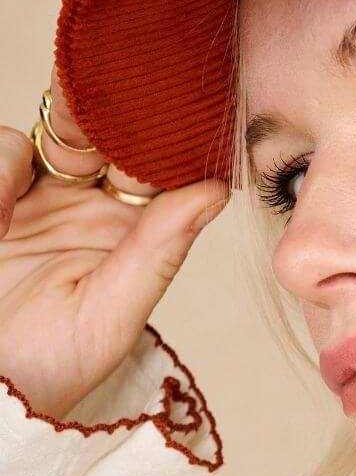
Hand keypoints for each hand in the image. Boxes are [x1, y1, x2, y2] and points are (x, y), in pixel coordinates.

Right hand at [0, 67, 228, 419]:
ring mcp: (36, 196)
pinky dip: (1, 172)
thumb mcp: (108, 316)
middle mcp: (87, 207)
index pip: (159, 167)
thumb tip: (215, 193)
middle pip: (106, 132)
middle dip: (105, 112)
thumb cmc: (46, 370)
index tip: (175, 106)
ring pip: (52, 131)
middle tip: (101, 105)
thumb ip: (157, 251)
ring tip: (18, 209)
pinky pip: (4, 152)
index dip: (168, 133)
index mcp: (130, 235)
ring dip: (48, 143)